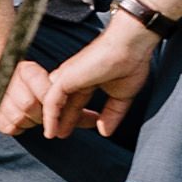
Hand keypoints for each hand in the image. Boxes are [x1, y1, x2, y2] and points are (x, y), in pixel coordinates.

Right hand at [0, 57, 62, 139]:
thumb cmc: (32, 83)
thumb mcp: (48, 82)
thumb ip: (70, 100)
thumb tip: (95, 119)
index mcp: (26, 70)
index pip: (43, 91)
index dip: (51, 104)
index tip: (57, 112)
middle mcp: (9, 81)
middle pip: (30, 106)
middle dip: (41, 115)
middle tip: (45, 115)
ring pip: (19, 118)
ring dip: (30, 122)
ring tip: (32, 116)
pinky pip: (8, 127)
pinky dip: (18, 128)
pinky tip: (21, 120)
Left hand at [34, 14, 160, 138]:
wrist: (131, 46)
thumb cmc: (130, 64)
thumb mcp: (122, 95)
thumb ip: (112, 113)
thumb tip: (105, 132)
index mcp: (85, 79)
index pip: (74, 101)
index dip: (72, 117)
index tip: (69, 131)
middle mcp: (73, 77)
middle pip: (60, 101)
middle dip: (58, 119)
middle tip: (55, 135)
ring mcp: (67, 77)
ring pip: (52, 100)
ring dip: (51, 119)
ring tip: (51, 135)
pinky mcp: (66, 78)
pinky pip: (51, 100)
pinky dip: (50, 116)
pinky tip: (51, 130)